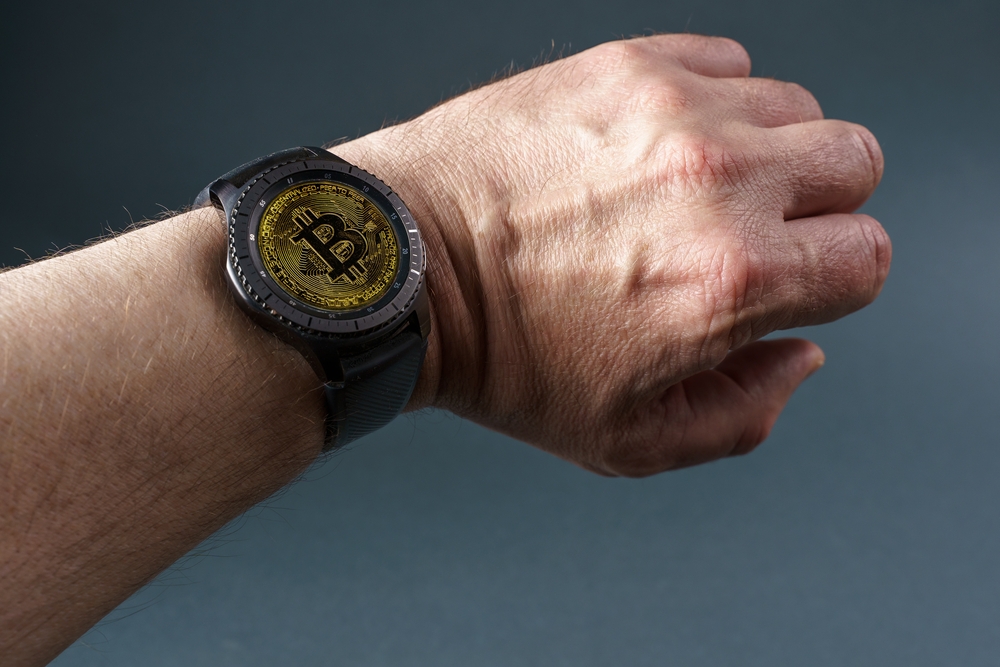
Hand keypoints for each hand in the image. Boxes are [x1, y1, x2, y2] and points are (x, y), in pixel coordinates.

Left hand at [338, 34, 888, 475]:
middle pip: (853, 161)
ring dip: (765, 149)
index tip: (789, 282)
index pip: (865, 258)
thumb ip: (742, 415)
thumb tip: (797, 355)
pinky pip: (723, 60)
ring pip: (794, 105)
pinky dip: (711, 99)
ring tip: (691, 188)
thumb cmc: (501, 356)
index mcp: (732, 281)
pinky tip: (659, 142)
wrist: (408, 270)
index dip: (833, 280)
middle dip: (820, 207)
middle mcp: (719, 183)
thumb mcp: (628, 441)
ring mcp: (673, 111)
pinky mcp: (624, 65)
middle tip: (754, 231)